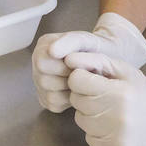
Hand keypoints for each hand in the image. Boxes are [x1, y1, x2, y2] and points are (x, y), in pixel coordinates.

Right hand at [30, 12, 145, 112]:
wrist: (106, 62)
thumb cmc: (95, 50)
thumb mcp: (85, 40)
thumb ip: (69, 41)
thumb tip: (51, 51)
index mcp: (43, 46)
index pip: (41, 63)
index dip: (60, 66)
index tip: (75, 62)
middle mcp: (38, 65)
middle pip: (43, 81)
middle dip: (66, 79)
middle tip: (80, 73)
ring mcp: (41, 84)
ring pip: (50, 95)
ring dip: (69, 90)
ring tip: (80, 81)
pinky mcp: (48, 100)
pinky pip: (55, 105)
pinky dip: (68, 100)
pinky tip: (77, 90)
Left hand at [65, 52, 145, 145]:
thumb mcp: (127, 71)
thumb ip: (97, 61)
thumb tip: (67, 59)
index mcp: (120, 94)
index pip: (77, 82)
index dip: (82, 79)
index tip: (94, 81)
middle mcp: (117, 120)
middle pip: (77, 102)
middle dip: (87, 96)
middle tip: (107, 97)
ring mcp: (117, 142)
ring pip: (82, 122)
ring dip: (92, 115)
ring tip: (113, 113)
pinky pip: (92, 140)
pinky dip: (100, 134)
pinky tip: (117, 130)